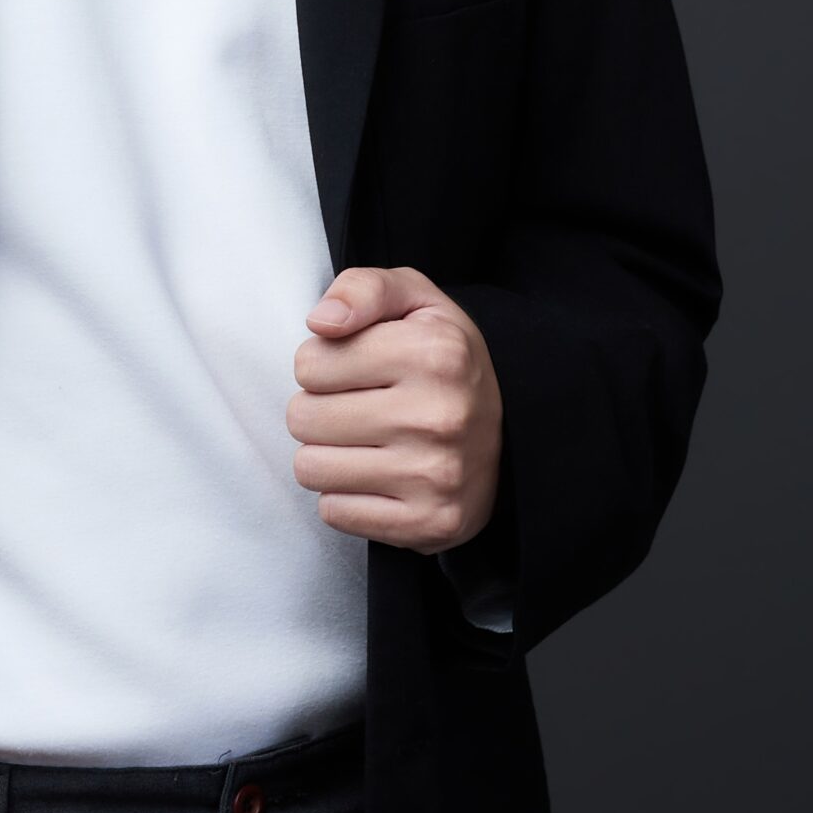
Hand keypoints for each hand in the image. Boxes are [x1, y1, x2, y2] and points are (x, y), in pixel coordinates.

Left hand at [290, 264, 503, 555]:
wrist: (509, 436)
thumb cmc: (441, 360)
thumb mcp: (412, 299)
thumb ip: (362, 288)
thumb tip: (321, 322)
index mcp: (434, 352)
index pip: (308, 363)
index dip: (320, 364)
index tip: (354, 369)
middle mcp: (439, 415)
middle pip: (303, 418)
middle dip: (317, 409)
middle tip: (356, 407)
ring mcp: (437, 476)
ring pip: (311, 469)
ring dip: (325, 455)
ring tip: (363, 442)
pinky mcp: (429, 524)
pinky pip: (334, 512)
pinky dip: (344, 496)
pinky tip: (377, 477)